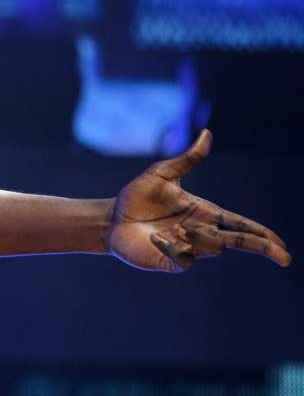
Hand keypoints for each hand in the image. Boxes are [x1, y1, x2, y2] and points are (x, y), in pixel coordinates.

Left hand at [106, 129, 290, 272]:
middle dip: (261, 248)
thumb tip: (206, 134)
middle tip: (283, 257)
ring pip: (210, 248)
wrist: (112, 218)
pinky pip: (183, 257)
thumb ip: (187, 159)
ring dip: (196, 237)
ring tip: (170, 227)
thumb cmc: (137, 197)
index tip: (280, 244)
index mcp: (206, 213)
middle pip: (239, 242)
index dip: (262, 234)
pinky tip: (155, 237)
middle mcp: (202, 233)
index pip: (241, 225)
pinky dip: (172, 246)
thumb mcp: (162, 174)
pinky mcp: (171, 261)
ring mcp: (188, 249)